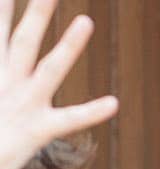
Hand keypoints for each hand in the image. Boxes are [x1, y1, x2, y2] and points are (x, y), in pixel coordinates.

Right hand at [0, 0, 117, 168]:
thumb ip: (2, 71)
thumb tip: (8, 68)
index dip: (2, 11)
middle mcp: (5, 84)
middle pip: (22, 40)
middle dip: (36, 14)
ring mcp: (23, 106)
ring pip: (49, 69)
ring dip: (69, 45)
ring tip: (87, 21)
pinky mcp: (37, 132)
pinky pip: (68, 120)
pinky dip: (90, 112)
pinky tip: (114, 103)